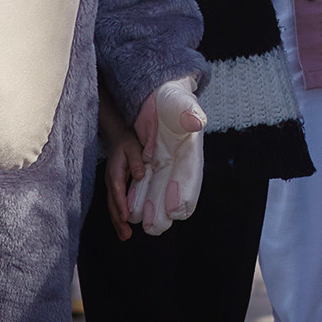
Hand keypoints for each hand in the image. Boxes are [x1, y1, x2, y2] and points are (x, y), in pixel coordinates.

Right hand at [99, 128, 145, 242]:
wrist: (118, 137)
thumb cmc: (127, 142)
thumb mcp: (134, 147)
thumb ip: (137, 160)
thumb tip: (140, 175)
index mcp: (115, 171)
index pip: (117, 190)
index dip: (121, 204)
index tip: (125, 217)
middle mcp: (110, 181)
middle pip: (112, 203)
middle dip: (118, 220)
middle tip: (125, 235)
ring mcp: (111, 185)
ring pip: (112, 206)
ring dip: (117, 222)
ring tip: (124, 236)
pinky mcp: (115, 187)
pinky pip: (115, 203)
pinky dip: (118, 215)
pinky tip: (123, 225)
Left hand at [128, 79, 205, 235]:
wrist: (158, 96)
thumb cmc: (173, 98)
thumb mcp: (181, 102)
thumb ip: (189, 112)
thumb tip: (195, 122)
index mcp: (191, 151)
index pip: (191, 178)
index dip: (184, 194)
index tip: (174, 209)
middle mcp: (178, 164)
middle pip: (173, 195)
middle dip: (163, 212)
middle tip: (152, 225)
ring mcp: (163, 167)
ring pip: (155, 195)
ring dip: (146, 210)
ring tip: (135, 222)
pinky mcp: (147, 166)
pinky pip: (141, 187)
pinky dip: (134, 199)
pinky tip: (126, 211)